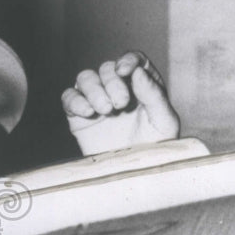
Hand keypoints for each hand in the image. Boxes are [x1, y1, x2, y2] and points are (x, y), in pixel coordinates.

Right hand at [61, 51, 180, 155]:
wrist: (135, 175)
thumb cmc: (155, 150)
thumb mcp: (164, 122)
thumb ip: (154, 95)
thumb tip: (137, 71)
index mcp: (143, 88)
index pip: (134, 60)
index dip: (128, 59)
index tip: (126, 71)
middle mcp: (119, 90)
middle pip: (107, 68)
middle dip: (112, 81)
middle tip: (121, 103)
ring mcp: (98, 102)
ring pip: (86, 78)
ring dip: (94, 89)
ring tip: (105, 110)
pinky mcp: (79, 116)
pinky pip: (69, 97)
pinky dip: (75, 100)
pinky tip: (88, 113)